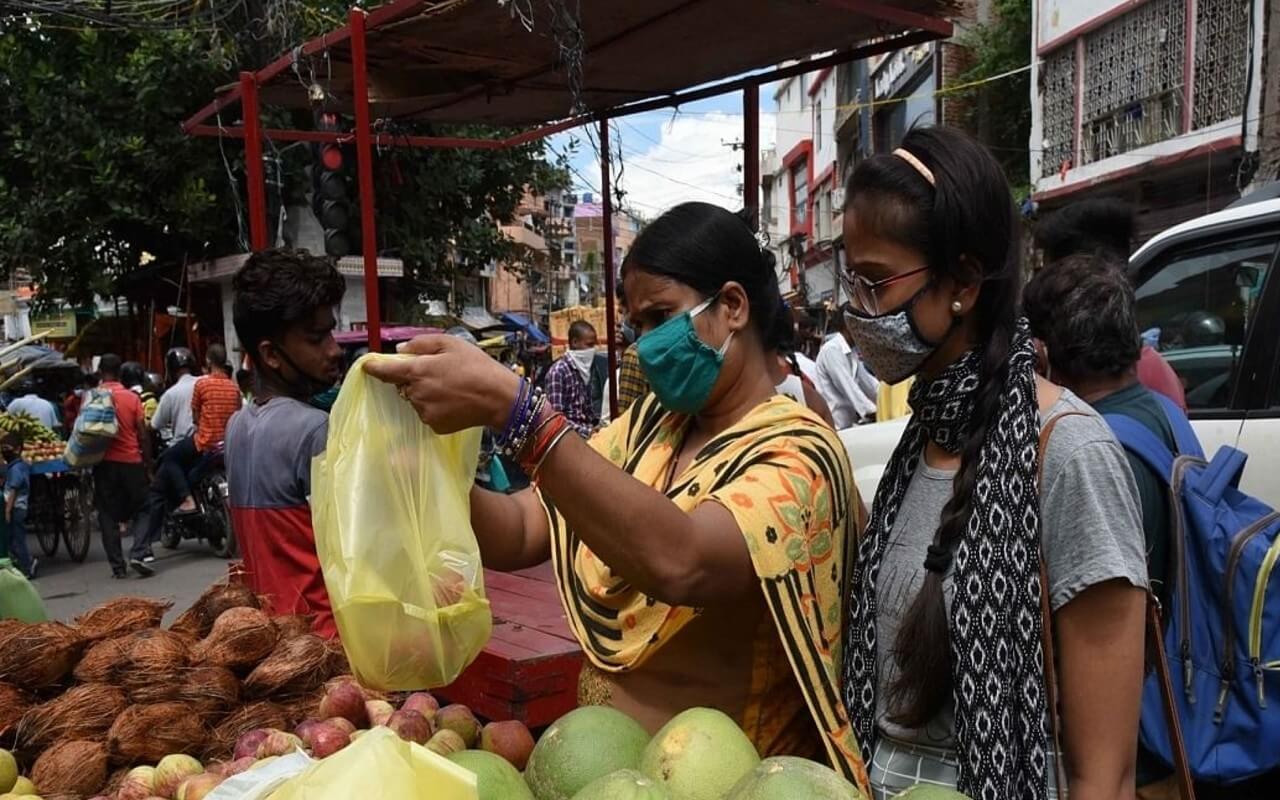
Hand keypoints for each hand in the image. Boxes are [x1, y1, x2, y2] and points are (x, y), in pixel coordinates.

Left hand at [363, 335, 522, 432]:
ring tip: (449, 387)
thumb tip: (401, 350)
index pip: (385, 370)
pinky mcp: (435, 426)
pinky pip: (427, 413)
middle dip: (413, 378)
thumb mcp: (452, 344)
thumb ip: (422, 343)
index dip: (374, 367)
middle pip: (403, 385)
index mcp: (418, 371)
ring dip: (424, 393)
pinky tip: (453, 401)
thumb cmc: (477, 367)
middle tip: (437, 372)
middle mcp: (417, 393)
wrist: (499, 398)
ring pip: (416, 400)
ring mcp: (425, 412)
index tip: (366, 365)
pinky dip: (435, 407)